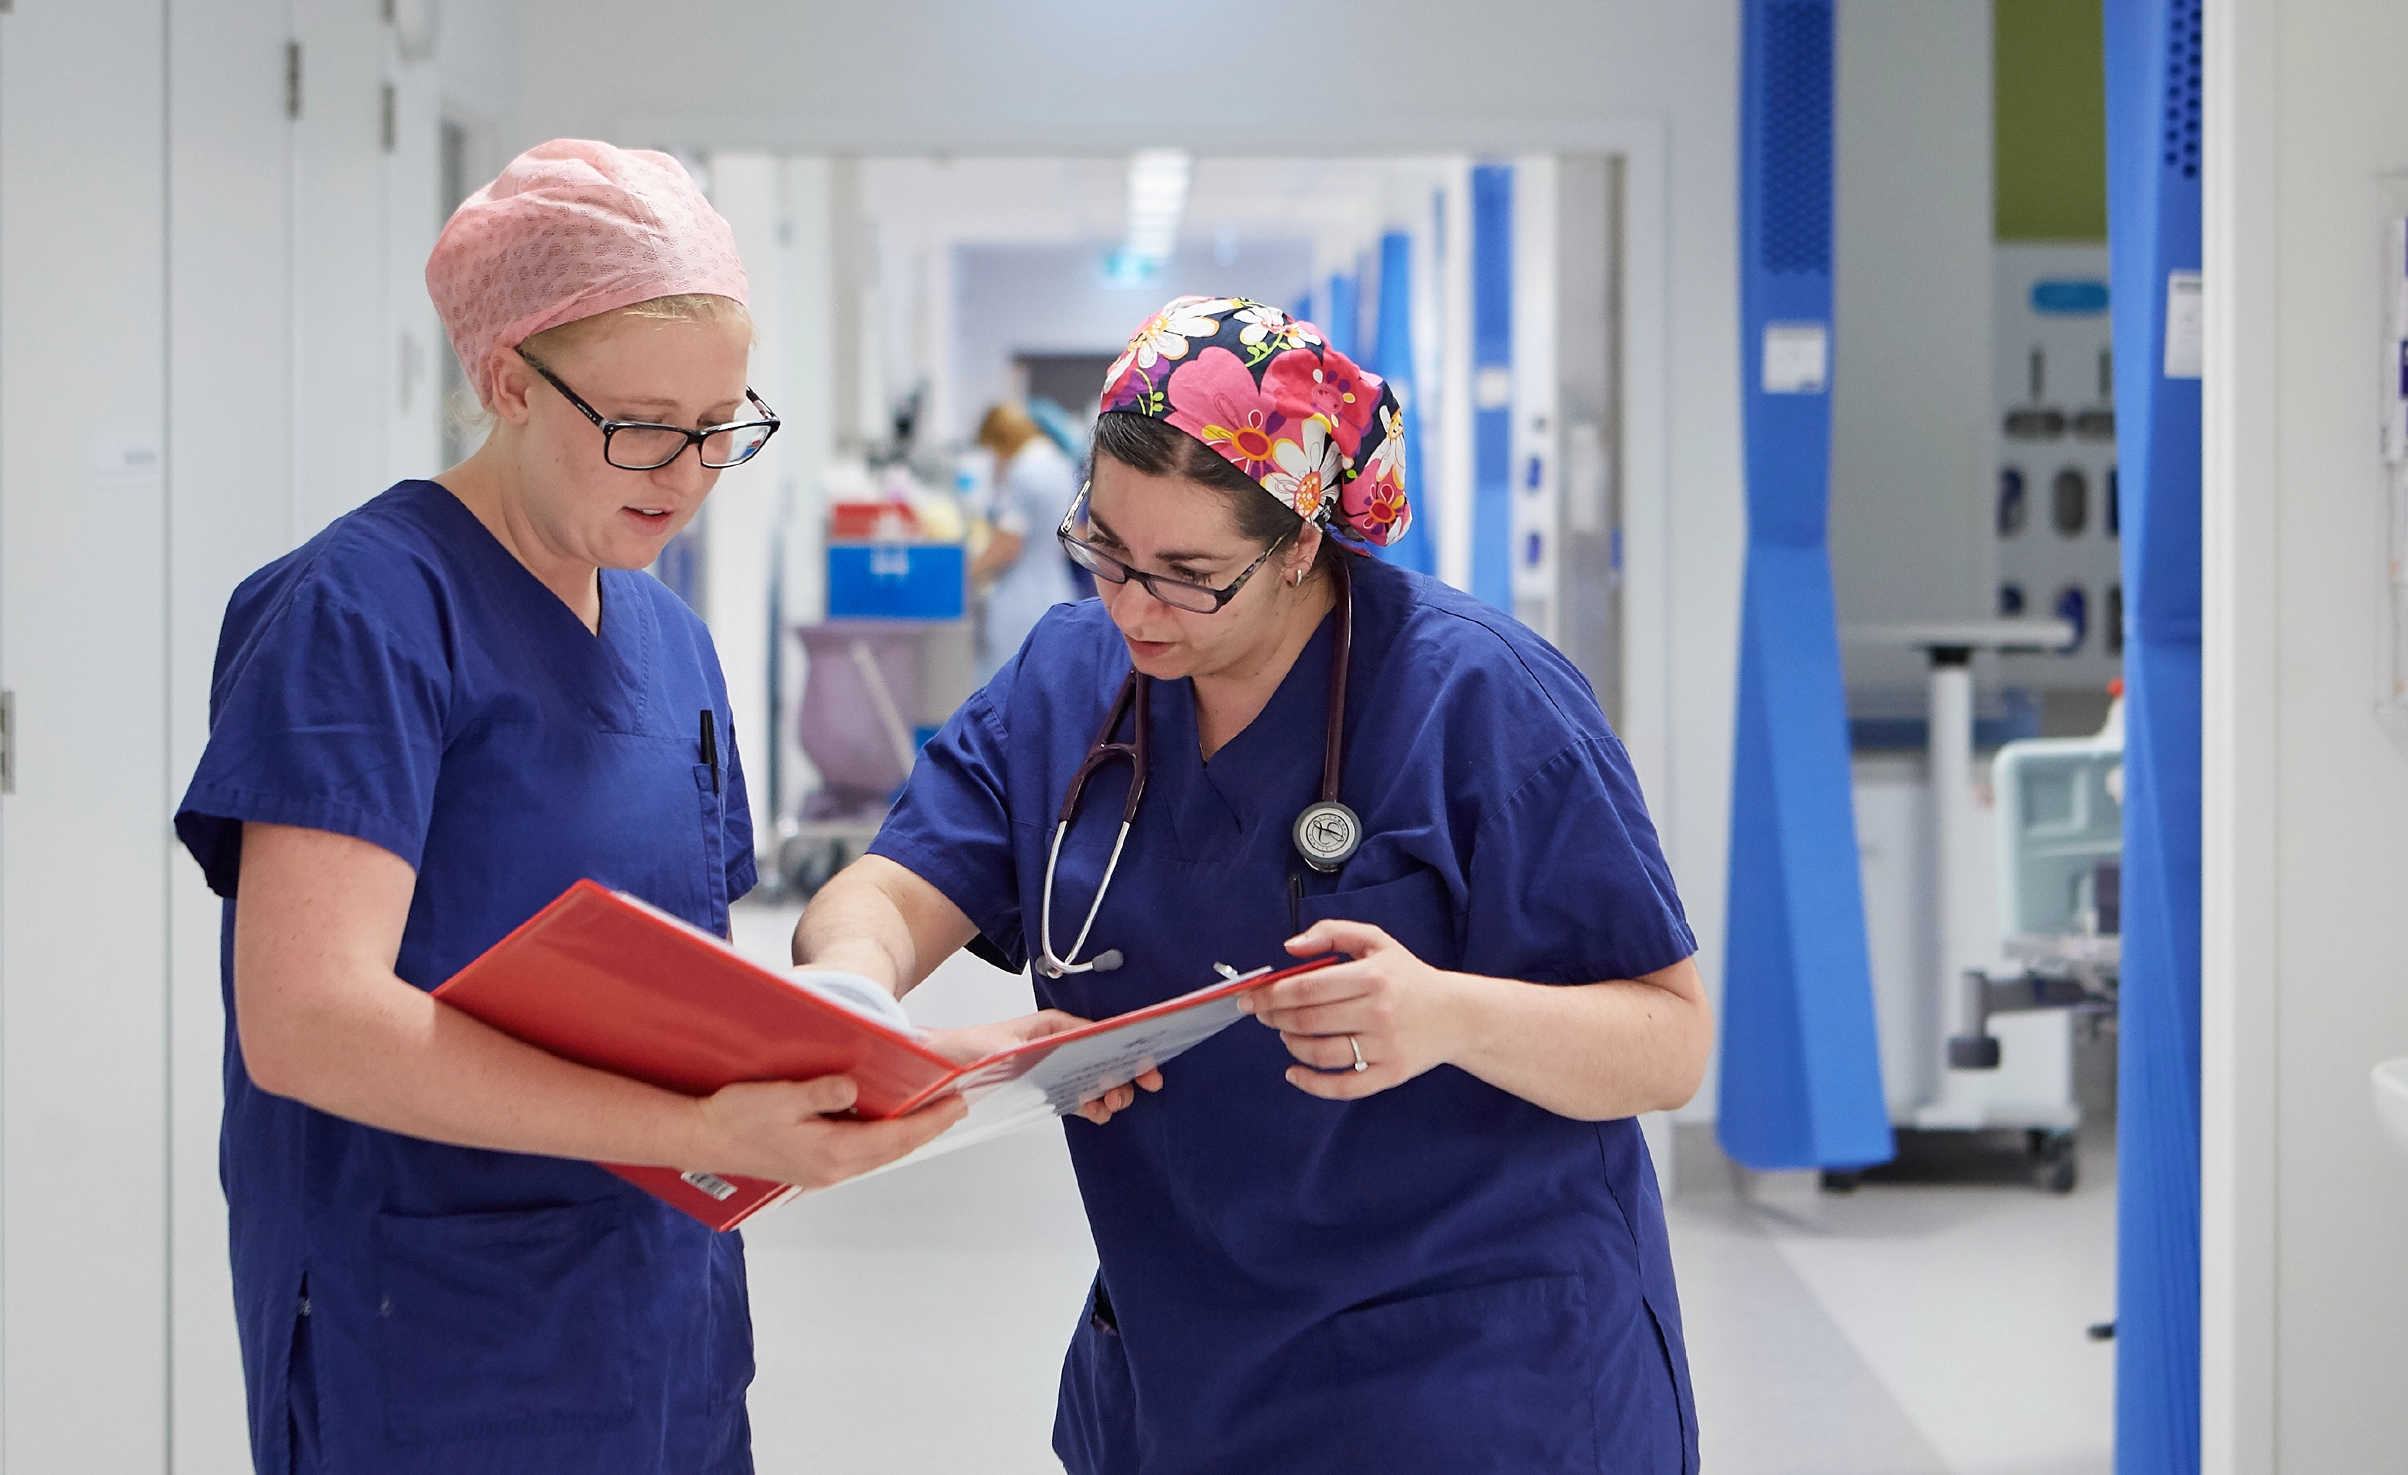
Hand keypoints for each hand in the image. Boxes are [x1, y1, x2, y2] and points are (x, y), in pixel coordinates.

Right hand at [691, 1076, 967, 1191]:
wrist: (701, 1139)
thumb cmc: (736, 1117)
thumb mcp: (780, 1097)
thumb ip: (821, 1092)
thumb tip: (852, 1087)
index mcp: (830, 1152)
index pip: (895, 1137)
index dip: (929, 1121)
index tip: (956, 1105)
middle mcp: (832, 1169)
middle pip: (893, 1150)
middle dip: (926, 1129)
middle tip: (954, 1108)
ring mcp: (822, 1172)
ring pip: (878, 1155)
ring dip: (905, 1136)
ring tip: (928, 1115)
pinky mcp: (812, 1168)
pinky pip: (860, 1155)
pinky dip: (881, 1140)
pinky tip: (884, 1125)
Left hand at [923, 1011, 1161, 1126]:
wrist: (938, 1065)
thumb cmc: (968, 1048)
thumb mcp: (1009, 1046)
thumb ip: (1047, 1047)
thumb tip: (1084, 1045)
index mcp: (1055, 1026)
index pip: (1102, 1035)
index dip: (1129, 1051)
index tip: (1147, 1069)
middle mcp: (1060, 1043)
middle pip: (1105, 1058)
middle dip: (1123, 1076)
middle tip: (1124, 1095)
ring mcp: (1055, 1065)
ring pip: (1095, 1078)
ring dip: (1108, 1093)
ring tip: (1108, 1106)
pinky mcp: (1045, 1086)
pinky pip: (1078, 1094)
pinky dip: (1091, 1104)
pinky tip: (1096, 1112)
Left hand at [1239, 920, 1475, 1100]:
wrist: (1457, 1015)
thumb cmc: (1408, 977)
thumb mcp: (1376, 941)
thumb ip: (1332, 933)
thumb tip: (1289, 947)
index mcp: (1373, 976)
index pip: (1307, 987)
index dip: (1271, 994)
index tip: (1249, 996)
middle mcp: (1379, 1012)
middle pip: (1308, 1020)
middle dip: (1274, 1018)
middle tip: (1261, 1014)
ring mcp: (1385, 1047)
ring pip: (1321, 1053)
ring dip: (1291, 1044)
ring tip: (1285, 1034)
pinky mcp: (1390, 1074)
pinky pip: (1343, 1086)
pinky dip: (1311, 1083)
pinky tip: (1294, 1073)